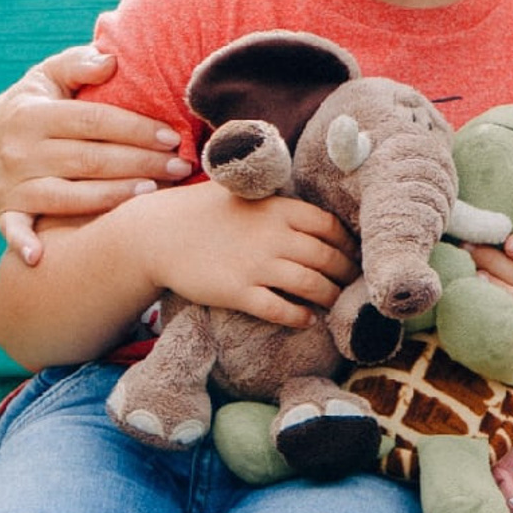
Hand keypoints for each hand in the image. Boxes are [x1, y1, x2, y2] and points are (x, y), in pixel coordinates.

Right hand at [0, 46, 193, 263]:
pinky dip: (22, 243)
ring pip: (68, 196)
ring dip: (112, 198)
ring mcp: (10, 183)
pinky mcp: (3, 209)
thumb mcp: (51, 75)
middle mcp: (18, 150)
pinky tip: (40, 258)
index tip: (173, 137)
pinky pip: (13, 229)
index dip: (137, 129)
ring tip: (153, 193)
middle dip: (141, 164)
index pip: (95, 122)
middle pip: (90, 160)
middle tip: (181, 168)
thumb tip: (111, 60)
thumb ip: (78, 64)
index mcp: (32, 114)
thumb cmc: (38, 101)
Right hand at [132, 183, 357, 329]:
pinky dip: (300, 316)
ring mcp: (256, 264)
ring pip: (311, 284)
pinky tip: (309, 320)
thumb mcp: (247, 193)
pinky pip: (279, 308)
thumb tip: (315, 209)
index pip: (331, 226)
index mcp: (280, 207)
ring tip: (338, 303)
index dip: (348, 244)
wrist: (157, 234)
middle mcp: (274, 235)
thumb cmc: (205, 211)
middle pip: (328, 258)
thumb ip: (281, 202)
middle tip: (355, 284)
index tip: (355, 256)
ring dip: (331, 297)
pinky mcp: (237, 291)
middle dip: (347, 274)